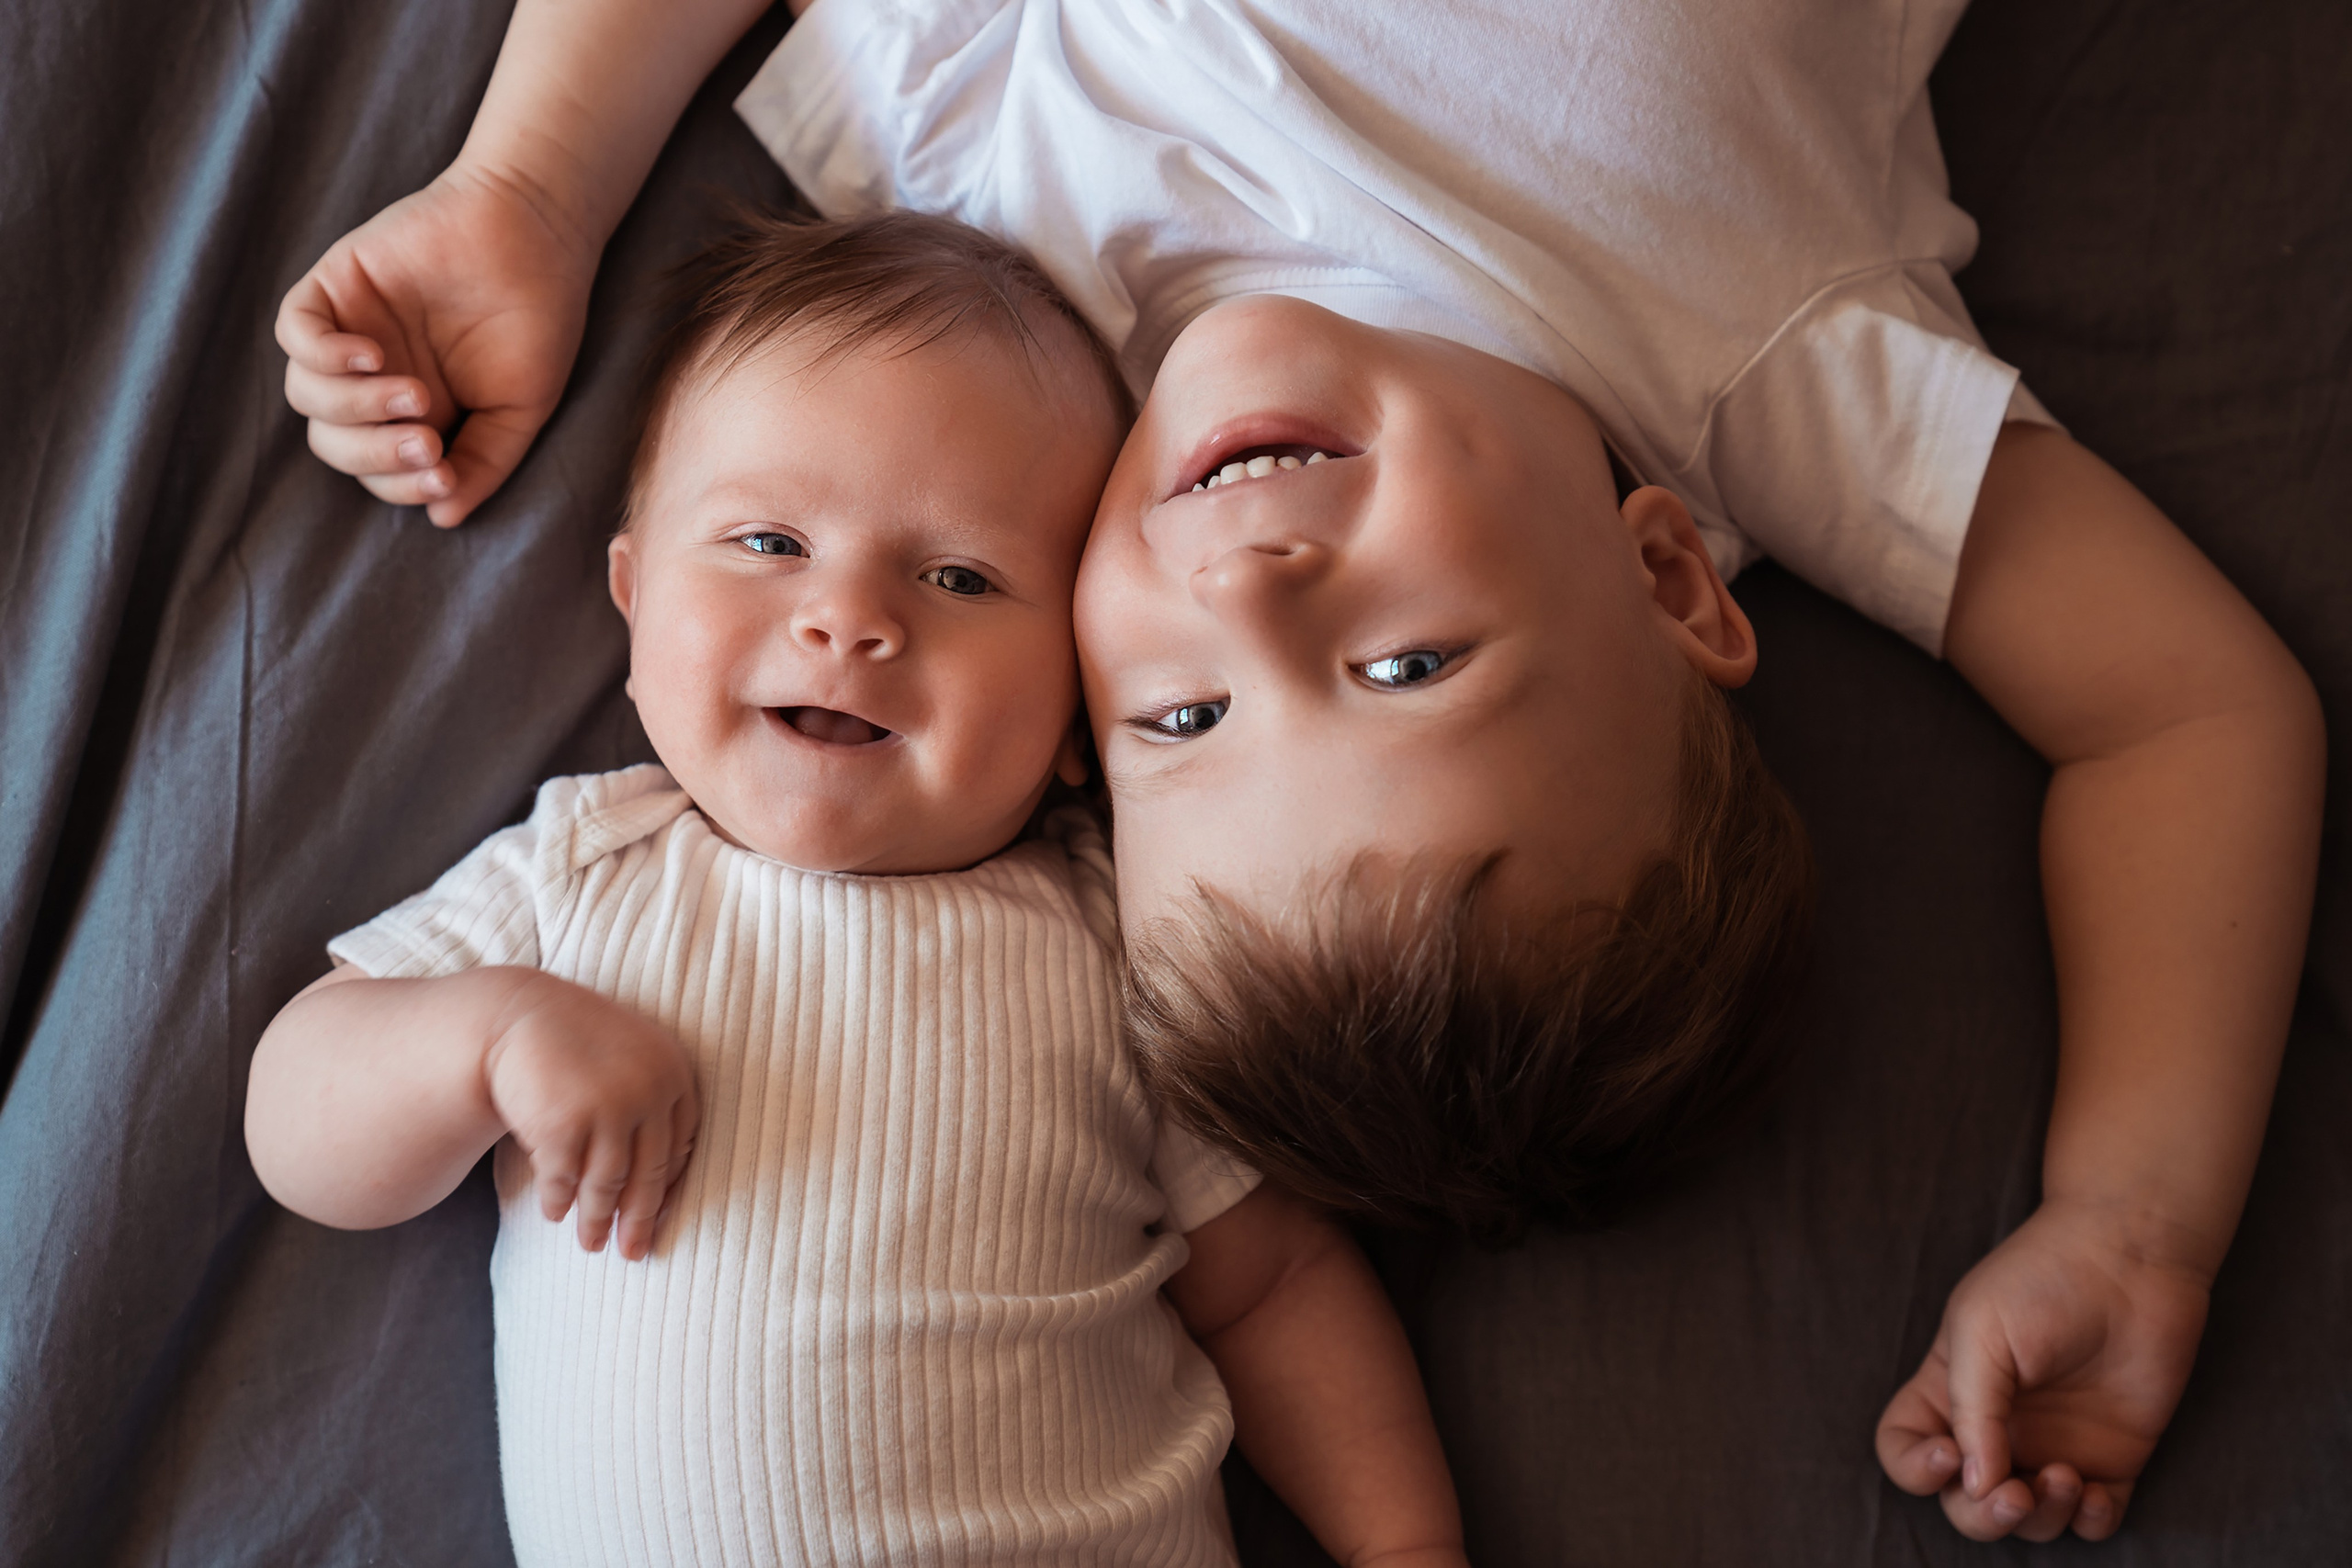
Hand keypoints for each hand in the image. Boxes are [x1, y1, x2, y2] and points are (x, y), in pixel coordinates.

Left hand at [275, 162, 597, 525]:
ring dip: (355, 409)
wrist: (536, 234)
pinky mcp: (335, 287)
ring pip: (306, 395)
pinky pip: (295, 333)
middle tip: (426, 440)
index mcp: (416, 416)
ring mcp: (350, 333)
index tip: (443, 473)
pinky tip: (372, 356)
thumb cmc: (537, 319)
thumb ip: (482, 463)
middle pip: (333, 443)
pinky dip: (323, 356)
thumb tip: (441, 517)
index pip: (378, 471)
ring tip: (413, 393)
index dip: (401, 484)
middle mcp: (375, 380)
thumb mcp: (520, 409)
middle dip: (376, 454)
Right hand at [482, 974, 698, 1258]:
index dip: (668, 1187)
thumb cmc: (577, 1042)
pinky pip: (565, 1179)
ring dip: (596, 1220)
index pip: (680, 1146)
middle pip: (649, 1173)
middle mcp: (649, 1091)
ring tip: (591, 1243)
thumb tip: (663, 1183)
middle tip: (633, 1253)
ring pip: (607, 1184)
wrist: (516, 1014)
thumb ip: (653, 1104)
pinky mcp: (565, 1125)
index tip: (659, 1217)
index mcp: (673, 1072)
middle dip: (639, 1220)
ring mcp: (608, 1108)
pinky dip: (559, 1201)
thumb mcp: (631, 1057)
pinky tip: (555, 1213)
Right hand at [1875, 1199, 2212, 1541]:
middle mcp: (1996, 1428)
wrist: (2129, 1259)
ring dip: (2040, 1518)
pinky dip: (2088, 1522)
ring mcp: (2052, 1445)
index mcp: (1949, 1392)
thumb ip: (1971, 1411)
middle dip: (1982, 1515)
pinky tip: (2093, 1493)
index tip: (1950, 1453)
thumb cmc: (2041, 1279)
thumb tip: (1974, 1483)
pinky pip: (2092, 1520)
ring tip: (2066, 1475)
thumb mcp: (1981, 1332)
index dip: (1914, 1468)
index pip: (1904, 1449)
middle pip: (1965, 1502)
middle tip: (2014, 1494)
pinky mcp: (2111, 1458)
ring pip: (2029, 1522)